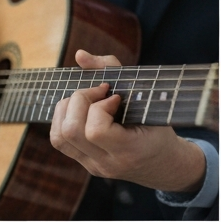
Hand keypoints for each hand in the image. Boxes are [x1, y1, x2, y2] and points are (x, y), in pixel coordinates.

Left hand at [50, 50, 205, 190]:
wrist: (162, 163)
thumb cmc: (158, 126)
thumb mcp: (148, 96)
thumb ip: (113, 69)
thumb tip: (79, 55)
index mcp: (129, 151)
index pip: (96, 131)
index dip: (100, 106)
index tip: (116, 98)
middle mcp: (107, 163)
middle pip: (71, 131)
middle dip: (80, 101)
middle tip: (99, 93)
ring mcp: (92, 166)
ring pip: (59, 136)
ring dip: (68, 108)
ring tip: (88, 101)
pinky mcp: (83, 163)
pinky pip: (59, 140)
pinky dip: (64, 117)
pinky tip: (82, 110)